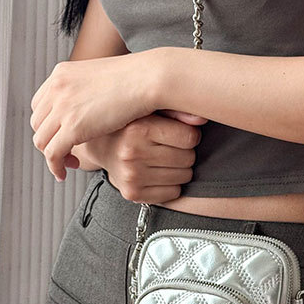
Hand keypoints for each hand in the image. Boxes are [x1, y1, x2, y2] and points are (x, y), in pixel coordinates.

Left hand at [30, 53, 158, 179]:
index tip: (62, 134)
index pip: (40, 104)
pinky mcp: (73, 127)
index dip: (49, 123)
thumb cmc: (140, 78)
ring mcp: (62, 107)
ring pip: (41, 140)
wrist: (150, 78)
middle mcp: (57, 88)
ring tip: (70, 163)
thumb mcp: (104, 77)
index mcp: (62, 73)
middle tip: (67, 152)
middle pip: (38, 123)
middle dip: (50, 140)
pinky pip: (52, 154)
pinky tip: (64, 174)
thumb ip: (90, 89)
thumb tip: (93, 104)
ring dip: (52, 156)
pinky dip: (55, 167)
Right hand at [84, 111, 207, 203]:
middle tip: (168, 146)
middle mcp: (132, 153)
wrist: (101, 145)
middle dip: (184, 152)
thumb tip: (202, 118)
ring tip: (162, 158)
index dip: (189, 135)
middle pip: (189, 158)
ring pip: (184, 176)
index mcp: (138, 128)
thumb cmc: (133, 124)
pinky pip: (173, 193)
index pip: (190, 138)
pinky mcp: (132, 193)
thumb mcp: (151, 110)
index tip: (177, 132)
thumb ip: (178, 111)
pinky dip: (171, 184)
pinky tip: (157, 173)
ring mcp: (131, 176)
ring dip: (180, 168)